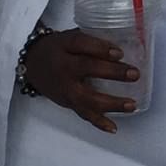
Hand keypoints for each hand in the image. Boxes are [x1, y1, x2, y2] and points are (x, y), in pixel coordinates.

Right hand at [22, 28, 138, 133]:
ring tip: (131, 105)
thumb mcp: (69, 38)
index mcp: (64, 48)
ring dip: (111, 103)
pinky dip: (99, 122)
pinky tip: (113, 127)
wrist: (31, 66)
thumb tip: (121, 49)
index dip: (101, 48)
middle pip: (87, 69)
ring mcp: (65, 89)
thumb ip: (91, 41)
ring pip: (87, 98)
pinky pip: (83, 114)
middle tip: (134, 74)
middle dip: (112, 73)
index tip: (120, 53)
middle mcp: (63, 69)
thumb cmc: (56, 49)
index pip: (81, 44)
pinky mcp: (67, 103)